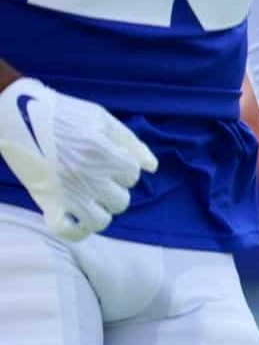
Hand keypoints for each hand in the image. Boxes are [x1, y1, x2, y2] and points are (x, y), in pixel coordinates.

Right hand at [0, 77, 157, 241]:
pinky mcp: (47, 202)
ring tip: (92, 199)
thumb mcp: (102, 119)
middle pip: (121, 201)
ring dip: (101, 212)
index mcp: (104, 154)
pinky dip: (76, 231)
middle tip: (101, 178)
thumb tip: (152, 167)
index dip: (125, 167)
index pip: (132, 175)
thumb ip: (130, 143)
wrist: (20, 115)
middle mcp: (89, 177)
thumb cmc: (63, 114)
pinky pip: (67, 231)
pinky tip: (77, 220)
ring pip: (100, 221)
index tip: (111, 160)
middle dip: (116, 190)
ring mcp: (68, 193)